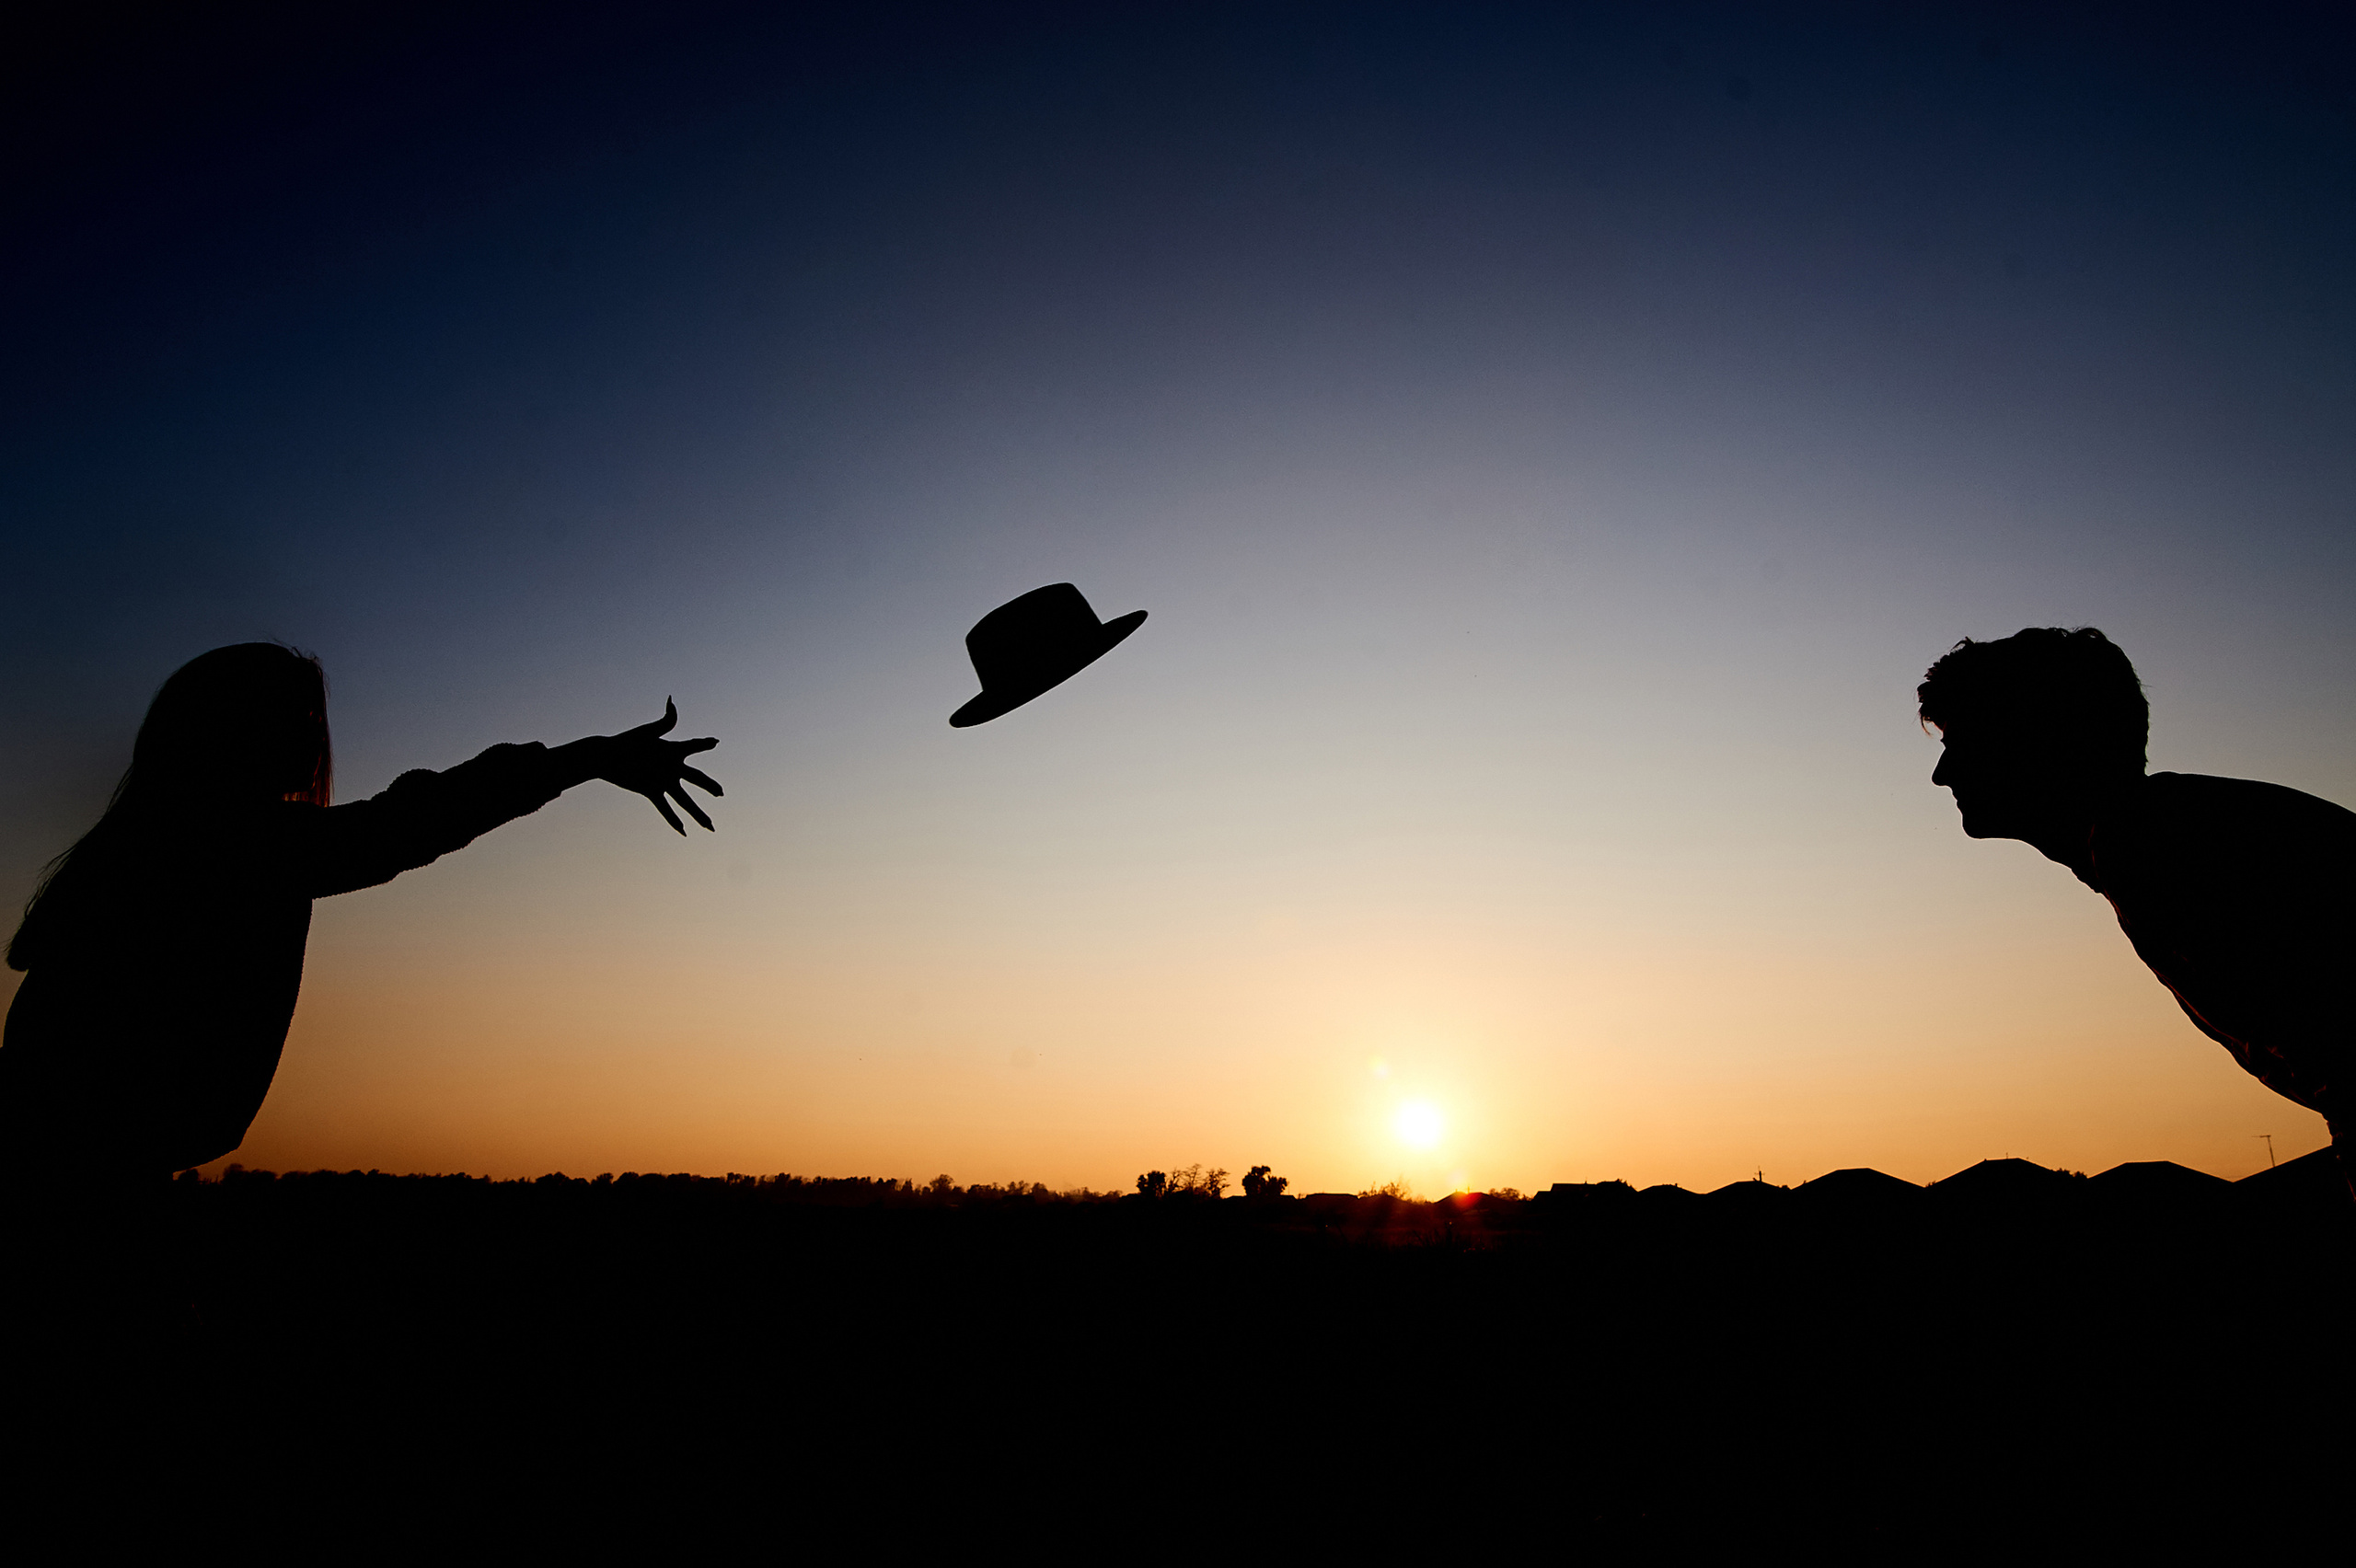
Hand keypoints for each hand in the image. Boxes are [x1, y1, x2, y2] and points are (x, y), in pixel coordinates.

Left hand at [597, 700, 721, 834]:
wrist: (606, 757)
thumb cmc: (626, 741)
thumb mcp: (648, 732)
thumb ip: (665, 721)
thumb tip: (672, 701)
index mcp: (672, 751)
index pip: (692, 747)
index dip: (704, 744)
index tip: (715, 742)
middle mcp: (670, 768)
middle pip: (696, 779)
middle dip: (709, 786)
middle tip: (721, 793)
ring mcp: (662, 781)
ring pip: (684, 800)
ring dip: (697, 813)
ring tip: (710, 826)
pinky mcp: (651, 791)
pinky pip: (664, 808)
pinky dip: (673, 820)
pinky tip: (683, 832)